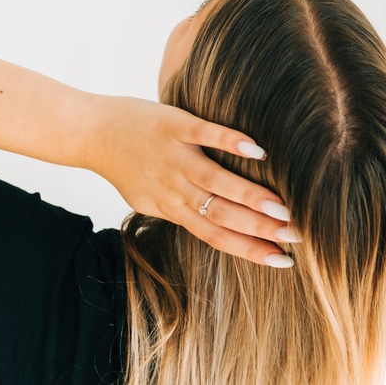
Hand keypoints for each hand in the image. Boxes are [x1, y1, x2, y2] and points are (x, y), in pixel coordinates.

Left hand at [89, 96, 295, 267]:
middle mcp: (174, 188)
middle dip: (259, 228)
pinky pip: (203, 134)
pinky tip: (256, 150)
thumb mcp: (149, 197)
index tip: (282, 260)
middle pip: (220, 215)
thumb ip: (178, 208)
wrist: (90, 132)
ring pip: (215, 182)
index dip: (249, 250)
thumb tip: (209, 220)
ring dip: (250, 196)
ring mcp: (174, 156)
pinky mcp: (172, 125)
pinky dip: (229, 142)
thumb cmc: (124, 165)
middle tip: (295, 235)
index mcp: (171, 207)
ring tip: (281, 207)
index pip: (215, 236)